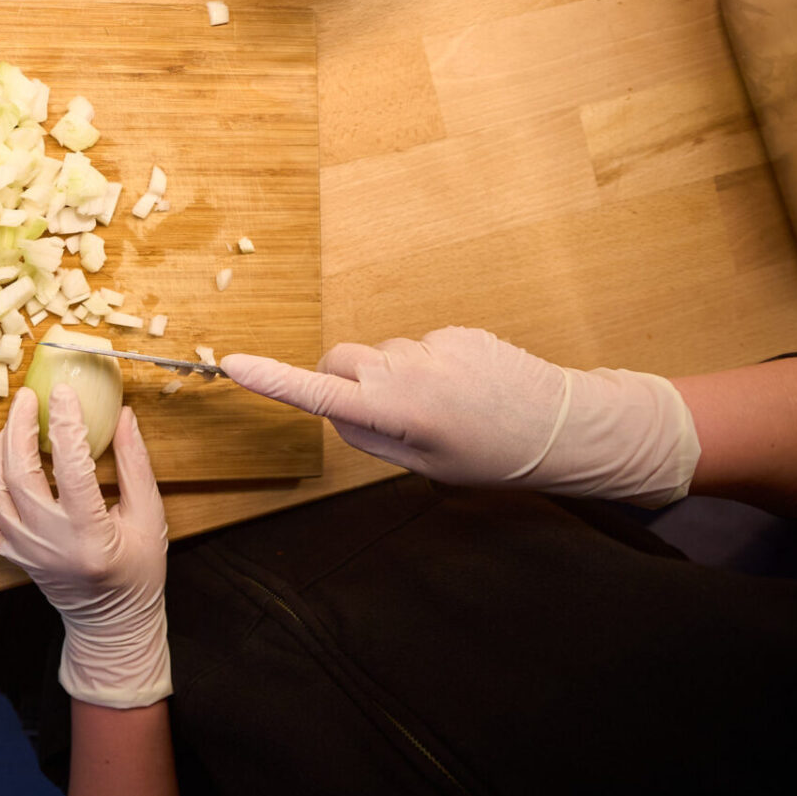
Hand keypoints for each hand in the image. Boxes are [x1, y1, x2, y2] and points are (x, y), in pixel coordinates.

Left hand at [0, 385, 171, 708]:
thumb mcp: (150, 518)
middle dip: (18, 429)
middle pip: (19, 476)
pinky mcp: (12, 558)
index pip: (72, 469)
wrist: (112, 624)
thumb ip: (136, 465)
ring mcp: (25, 553)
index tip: (64, 393)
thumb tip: (124, 415)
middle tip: (27, 398)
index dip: (66, 425)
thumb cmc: (138, 572)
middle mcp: (50, 544)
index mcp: (91, 534)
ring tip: (13, 426)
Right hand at [222, 326, 699, 507]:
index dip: (272, 380)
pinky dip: (428, 368)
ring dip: (395, 377)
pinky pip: (420, 348)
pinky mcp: (454, 331)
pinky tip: (464, 390)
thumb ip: (370, 435)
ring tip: (443, 408)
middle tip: (383, 416)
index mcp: (395, 411)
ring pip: (383, 356)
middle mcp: (407, 370)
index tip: (233, 364)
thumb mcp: (422, 464)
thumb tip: (339, 408)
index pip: (318, 392)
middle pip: (341, 360)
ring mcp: (432, 345)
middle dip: (343, 380)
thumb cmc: (490, 456)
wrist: (563, 425)